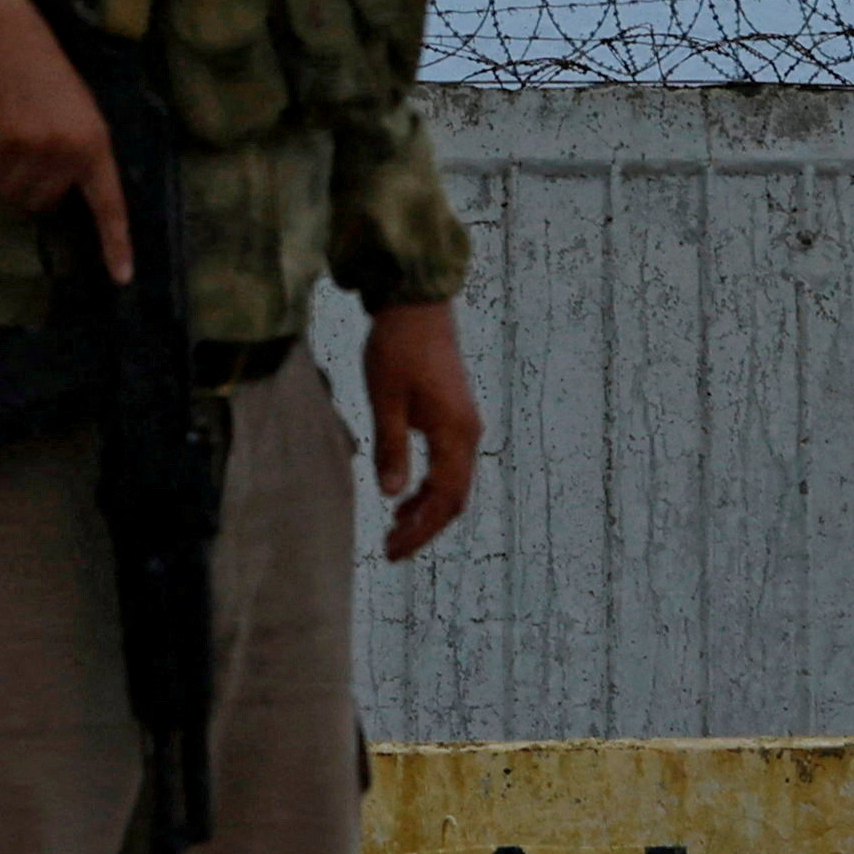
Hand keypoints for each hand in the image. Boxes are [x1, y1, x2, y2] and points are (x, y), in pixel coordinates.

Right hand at [0, 0, 130, 278]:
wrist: (3, 32)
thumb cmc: (39, 69)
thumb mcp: (75, 108)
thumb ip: (74, 150)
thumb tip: (55, 195)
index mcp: (95, 142)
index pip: (109, 203)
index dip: (116, 244)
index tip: (122, 278)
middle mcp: (68, 150)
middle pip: (41, 204)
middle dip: (26, 182)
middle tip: (23, 142)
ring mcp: (34, 149)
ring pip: (9, 195)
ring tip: (3, 132)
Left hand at [362, 302, 480, 559]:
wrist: (418, 303)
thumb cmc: (397, 347)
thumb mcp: (385, 399)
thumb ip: (390, 447)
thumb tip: (391, 495)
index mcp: (454, 433)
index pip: (442, 499)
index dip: (419, 530)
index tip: (391, 550)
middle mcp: (468, 433)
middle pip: (454, 498)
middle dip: (424, 528)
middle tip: (390, 550)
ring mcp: (465, 424)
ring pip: (454, 483)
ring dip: (427, 509)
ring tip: (395, 528)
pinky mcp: (456, 415)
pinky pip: (451, 464)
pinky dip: (431, 487)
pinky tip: (405, 494)